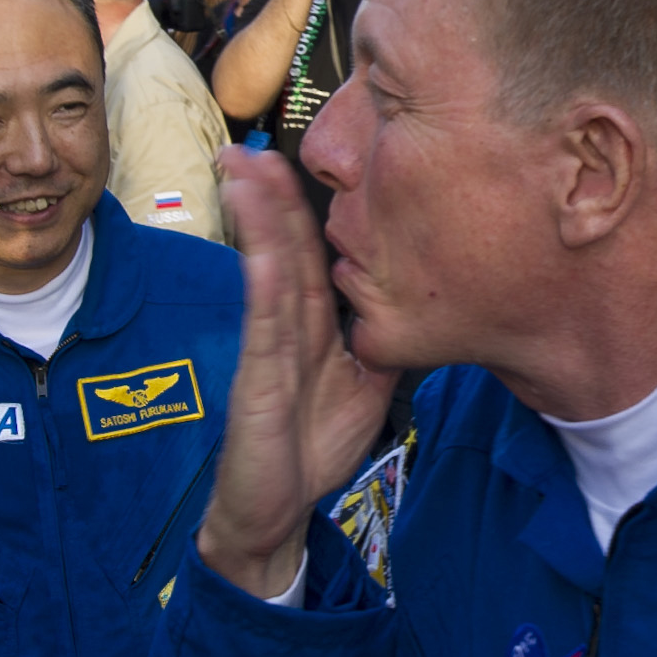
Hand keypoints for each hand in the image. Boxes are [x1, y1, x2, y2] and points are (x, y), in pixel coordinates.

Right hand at [198, 147, 397, 596]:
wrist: (272, 512)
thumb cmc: (308, 449)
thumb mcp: (363, 388)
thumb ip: (378, 344)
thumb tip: (412, 306)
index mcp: (309, 328)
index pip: (309, 255)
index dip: (303, 207)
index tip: (301, 156)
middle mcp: (284, 330)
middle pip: (282, 250)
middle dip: (269, 195)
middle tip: (254, 144)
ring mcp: (268, 353)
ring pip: (266, 275)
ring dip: (255, 222)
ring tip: (244, 170)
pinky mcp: (258, 383)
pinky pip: (265, 328)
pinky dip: (265, 287)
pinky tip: (263, 251)